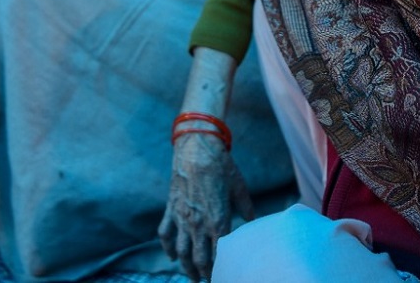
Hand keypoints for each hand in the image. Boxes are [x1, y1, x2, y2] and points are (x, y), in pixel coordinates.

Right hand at [158, 132, 253, 280]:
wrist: (197, 149)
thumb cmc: (221, 166)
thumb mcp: (239, 188)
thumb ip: (246, 208)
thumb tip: (254, 221)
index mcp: (218, 220)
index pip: (221, 254)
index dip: (224, 267)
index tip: (229, 273)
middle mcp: (198, 224)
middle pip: (200, 259)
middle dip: (205, 274)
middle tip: (210, 280)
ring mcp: (182, 219)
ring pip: (181, 252)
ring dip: (187, 268)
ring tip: (193, 278)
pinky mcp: (171, 210)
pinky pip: (165, 235)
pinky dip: (168, 248)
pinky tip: (172, 256)